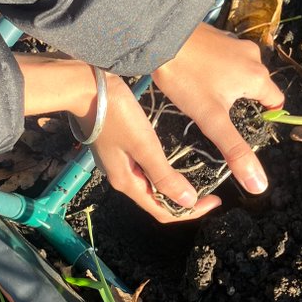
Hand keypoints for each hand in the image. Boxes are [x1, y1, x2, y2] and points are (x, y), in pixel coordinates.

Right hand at [83, 74, 220, 224]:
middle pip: (157, 200)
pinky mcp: (119, 149)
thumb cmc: (116, 115)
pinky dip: (162, 171)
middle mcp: (122, 177)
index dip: (191, 211)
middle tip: (210, 190)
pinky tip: (173, 161)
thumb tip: (188, 202)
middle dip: (184, 200)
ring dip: (173, 186)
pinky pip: (145, 169)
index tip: (216, 200)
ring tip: (196, 178)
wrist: (86, 89)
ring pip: (151, 185)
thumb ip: (165, 176)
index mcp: (127, 182)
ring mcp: (119, 163)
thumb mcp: (144, 146)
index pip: (163, 211)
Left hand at [152, 22, 283, 194]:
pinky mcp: (216, 35)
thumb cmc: (187, 77)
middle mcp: (253, 56)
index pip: (275, 102)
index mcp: (258, 77)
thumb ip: (235, 150)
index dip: (262, 118)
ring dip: (227, 84)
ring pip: (239, 72)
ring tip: (203, 95)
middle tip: (217, 113)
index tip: (240, 126)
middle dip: (241, 102)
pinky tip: (196, 76)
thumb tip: (258, 185)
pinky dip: (215, 69)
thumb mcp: (212, 119)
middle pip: (256, 87)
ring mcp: (234, 43)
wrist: (161, 35)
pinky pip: (224, 58)